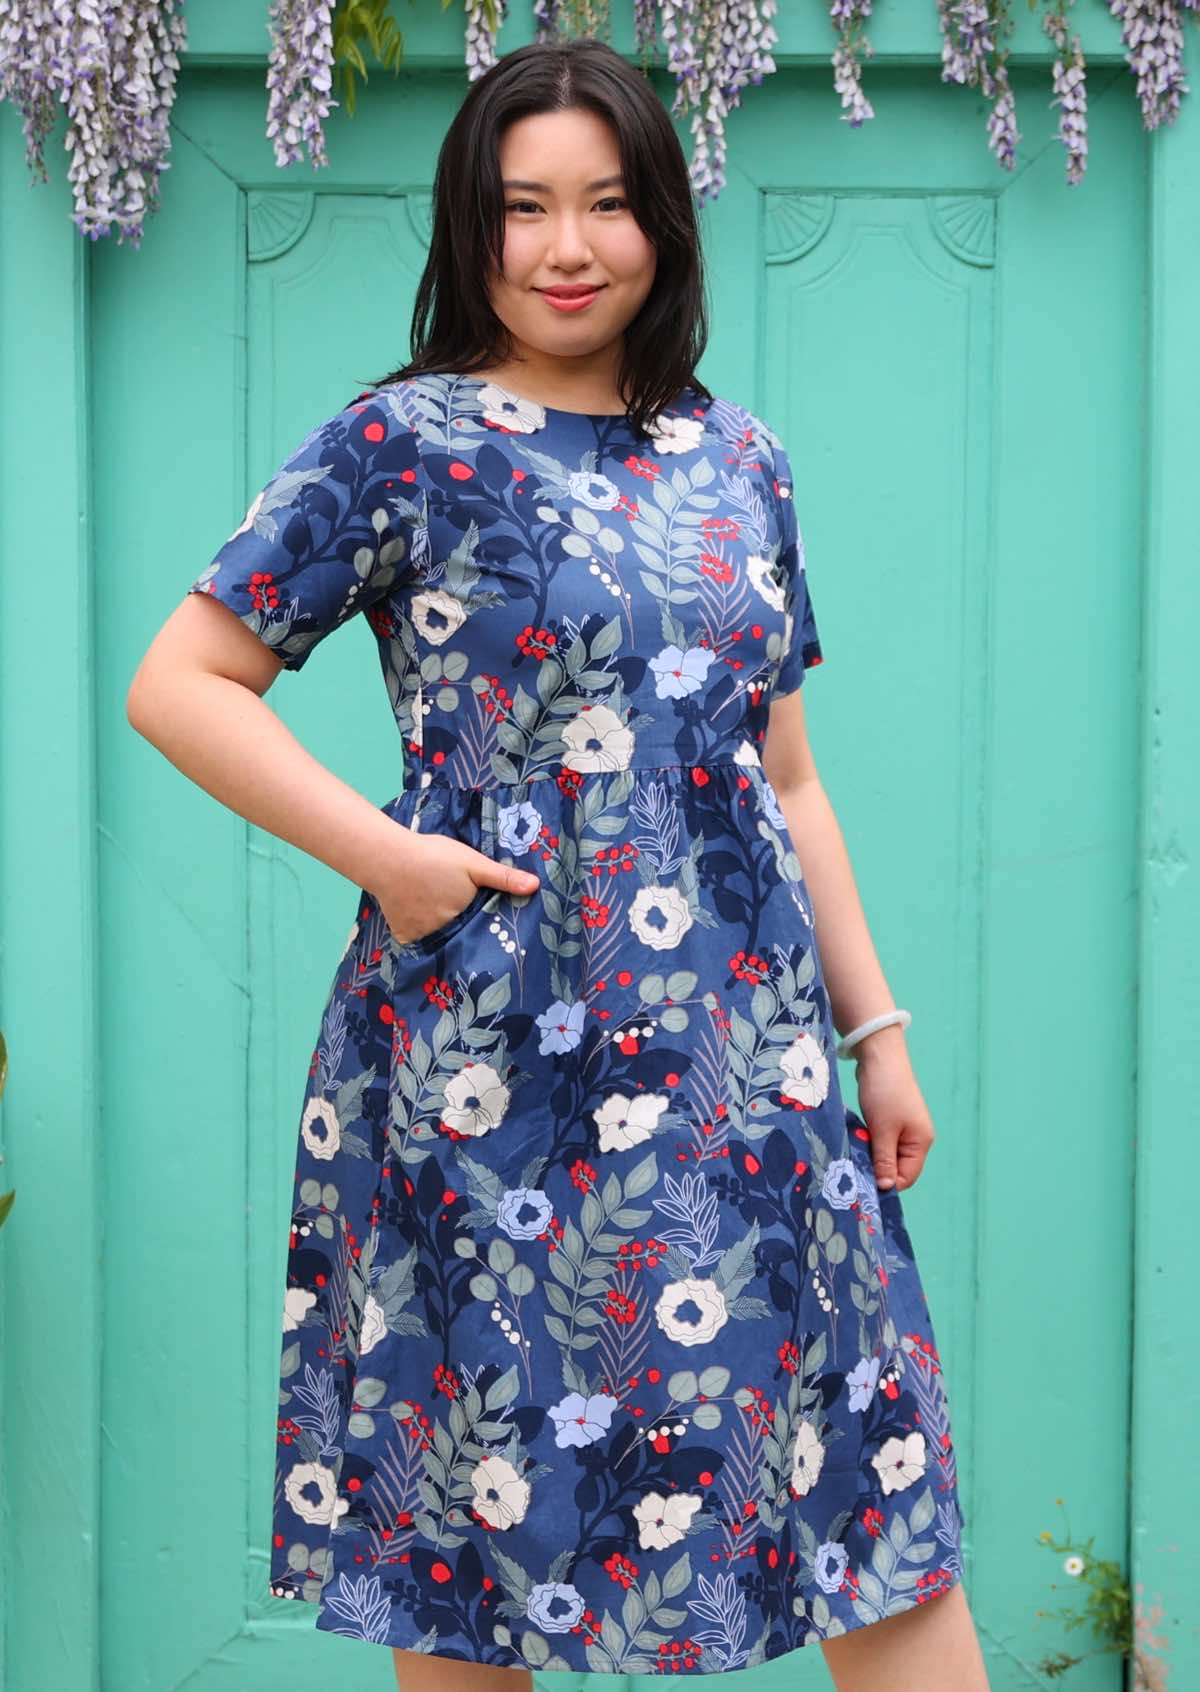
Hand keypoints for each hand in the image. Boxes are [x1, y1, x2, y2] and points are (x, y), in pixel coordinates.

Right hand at [373, 830, 539, 946]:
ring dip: (444, 933)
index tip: (491, 923)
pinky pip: (418, 942)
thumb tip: (536, 886)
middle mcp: (446, 933)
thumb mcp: (473, 863)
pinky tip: (422, 918)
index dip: (487, 925)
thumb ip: (503, 877)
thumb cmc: (434, 857)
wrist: (388, 857)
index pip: (482, 928)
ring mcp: (424, 937)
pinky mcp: (405, 936)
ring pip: (441, 940)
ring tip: (441, 914)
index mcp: (467, 917)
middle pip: (462, 936)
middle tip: (461, 913)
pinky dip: (421, 934)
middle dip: (466, 930)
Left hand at [853, 1035, 934, 1191]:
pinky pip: (881, 1140)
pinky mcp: (891, 1119)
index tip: (863, 1183)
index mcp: (921, 1142)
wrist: (879, 1056)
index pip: (907, 1177)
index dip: (887, 1182)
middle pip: (897, 1167)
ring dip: (871, 1155)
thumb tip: (885, 1187)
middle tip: (855, 1168)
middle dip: (878, 1169)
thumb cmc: (884, 1093)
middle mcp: (916, 1137)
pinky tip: (857, 1140)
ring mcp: (904, 1128)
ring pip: (887, 1154)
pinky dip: (870, 1142)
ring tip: (855, 1153)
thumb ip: (884, 1160)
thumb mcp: (883, 1130)